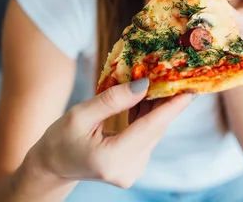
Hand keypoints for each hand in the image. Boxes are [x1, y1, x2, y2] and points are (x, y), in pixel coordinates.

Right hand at [28, 78, 190, 188]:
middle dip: (164, 100)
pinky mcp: (135, 165)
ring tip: (158, 79)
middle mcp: (128, 169)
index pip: (150, 128)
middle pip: (155, 128)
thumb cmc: (60, 139)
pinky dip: (147, 116)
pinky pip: (147, 135)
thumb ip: (113, 100)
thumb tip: (144, 85)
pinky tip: (145, 97)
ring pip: (153, 131)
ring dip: (156, 106)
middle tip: (172, 72)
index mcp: (112, 159)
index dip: (172, 107)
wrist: (53, 166)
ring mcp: (133, 170)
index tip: (189, 89)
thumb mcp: (80, 115)